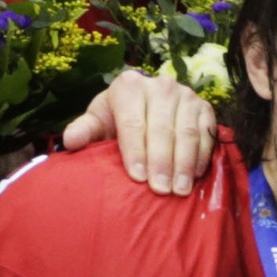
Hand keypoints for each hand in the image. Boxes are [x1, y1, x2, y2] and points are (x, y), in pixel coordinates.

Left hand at [61, 68, 218, 195]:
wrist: (147, 100)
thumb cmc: (119, 116)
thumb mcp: (99, 119)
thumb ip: (85, 130)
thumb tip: (70, 142)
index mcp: (129, 86)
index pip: (133, 122)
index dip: (135, 151)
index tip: (137, 177)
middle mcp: (161, 86)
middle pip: (162, 129)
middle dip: (161, 162)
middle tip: (160, 190)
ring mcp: (187, 95)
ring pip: (187, 133)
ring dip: (184, 164)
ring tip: (180, 190)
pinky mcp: (206, 107)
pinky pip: (206, 134)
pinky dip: (201, 157)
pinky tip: (194, 176)